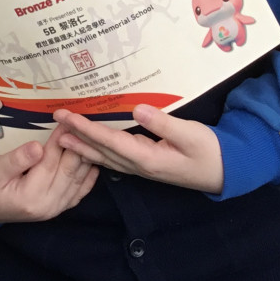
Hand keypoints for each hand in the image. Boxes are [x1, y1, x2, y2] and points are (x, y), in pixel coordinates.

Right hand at [0, 132, 98, 223]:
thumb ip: (16, 159)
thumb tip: (37, 146)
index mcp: (31, 196)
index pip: (50, 162)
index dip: (60, 140)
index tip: (67, 121)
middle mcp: (48, 205)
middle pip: (68, 171)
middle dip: (76, 145)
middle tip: (82, 124)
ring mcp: (56, 209)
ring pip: (77, 180)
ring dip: (85, 158)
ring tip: (90, 137)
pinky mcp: (59, 208)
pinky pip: (79, 192)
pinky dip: (88, 177)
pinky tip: (95, 162)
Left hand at [54, 104, 223, 193]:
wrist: (225, 171)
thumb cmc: (209, 151)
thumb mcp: (190, 134)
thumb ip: (164, 124)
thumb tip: (138, 109)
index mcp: (147, 158)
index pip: (109, 141)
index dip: (86, 129)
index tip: (66, 117)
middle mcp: (139, 166)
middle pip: (101, 150)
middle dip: (76, 136)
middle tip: (54, 121)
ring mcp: (141, 167)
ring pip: (105, 156)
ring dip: (82, 145)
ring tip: (61, 136)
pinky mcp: (146, 163)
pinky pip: (114, 157)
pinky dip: (97, 150)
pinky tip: (89, 146)